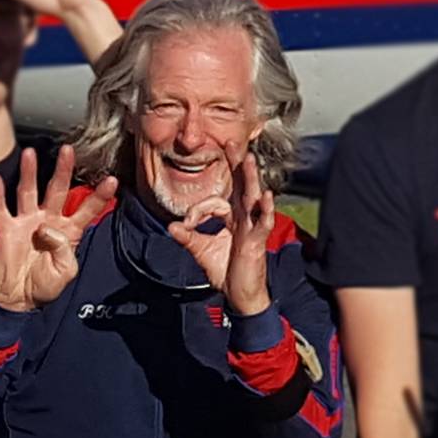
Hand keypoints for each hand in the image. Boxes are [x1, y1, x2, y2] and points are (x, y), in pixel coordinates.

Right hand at [0, 145, 117, 311]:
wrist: (18, 299)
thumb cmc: (45, 285)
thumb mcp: (65, 272)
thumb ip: (63, 250)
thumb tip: (47, 229)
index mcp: (68, 231)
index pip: (87, 209)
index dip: (99, 196)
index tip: (112, 181)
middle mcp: (49, 220)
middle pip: (57, 190)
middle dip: (63, 170)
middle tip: (68, 150)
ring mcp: (27, 222)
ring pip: (28, 191)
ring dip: (29, 173)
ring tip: (30, 154)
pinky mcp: (7, 229)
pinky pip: (1, 209)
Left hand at [168, 144, 273, 314]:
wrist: (240, 295)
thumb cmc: (226, 270)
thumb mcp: (202, 251)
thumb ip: (188, 238)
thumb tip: (171, 226)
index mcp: (233, 217)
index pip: (216, 201)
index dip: (197, 210)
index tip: (184, 225)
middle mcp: (244, 217)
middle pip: (241, 185)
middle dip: (237, 164)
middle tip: (232, 142)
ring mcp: (253, 227)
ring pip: (253, 197)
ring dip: (251, 178)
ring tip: (249, 159)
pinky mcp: (257, 241)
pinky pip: (263, 222)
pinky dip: (265, 209)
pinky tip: (266, 196)